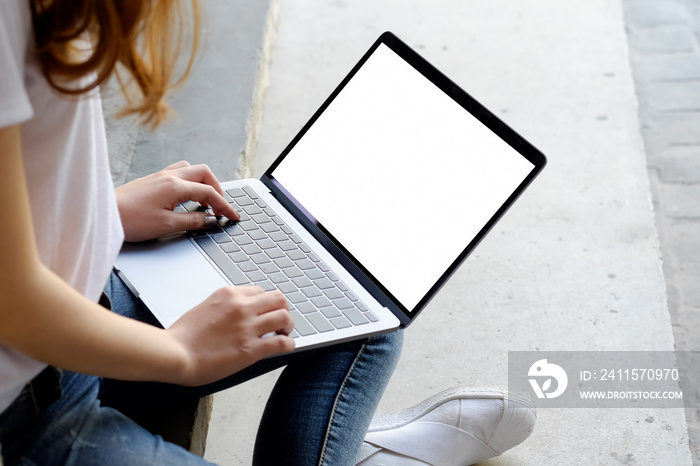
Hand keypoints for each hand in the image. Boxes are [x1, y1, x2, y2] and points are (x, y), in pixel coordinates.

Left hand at [115, 161, 239, 241]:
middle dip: (217, 188)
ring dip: (203, 182)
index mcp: (175, 186)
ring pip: (191, 169)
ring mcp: (159, 176)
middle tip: (220, 207)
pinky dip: (189, 182)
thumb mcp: (167, 226)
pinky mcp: (152, 180)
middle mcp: (169, 176)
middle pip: (204, 173)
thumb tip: (210, 219)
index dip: (224, 206)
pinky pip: (178, 173)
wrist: (103, 214)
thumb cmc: (130, 220)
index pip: (209, 193)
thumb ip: (193, 220)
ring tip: (204, 200)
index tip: (232, 216)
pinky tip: (185, 196)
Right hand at [167, 286, 294, 385]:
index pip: (259, 291)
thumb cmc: (182, 336)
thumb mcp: (203, 308)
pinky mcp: (251, 349)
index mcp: (228, 294)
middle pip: (278, 298)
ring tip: (283, 333)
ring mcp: (247, 327)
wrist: (174, 354)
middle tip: (279, 320)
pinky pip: (282, 342)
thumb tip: (235, 314)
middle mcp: (241, 307)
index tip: (264, 312)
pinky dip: (288, 344)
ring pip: (284, 317)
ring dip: (288, 325)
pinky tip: (284, 347)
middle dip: (282, 309)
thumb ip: (223, 307)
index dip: (265, 303)